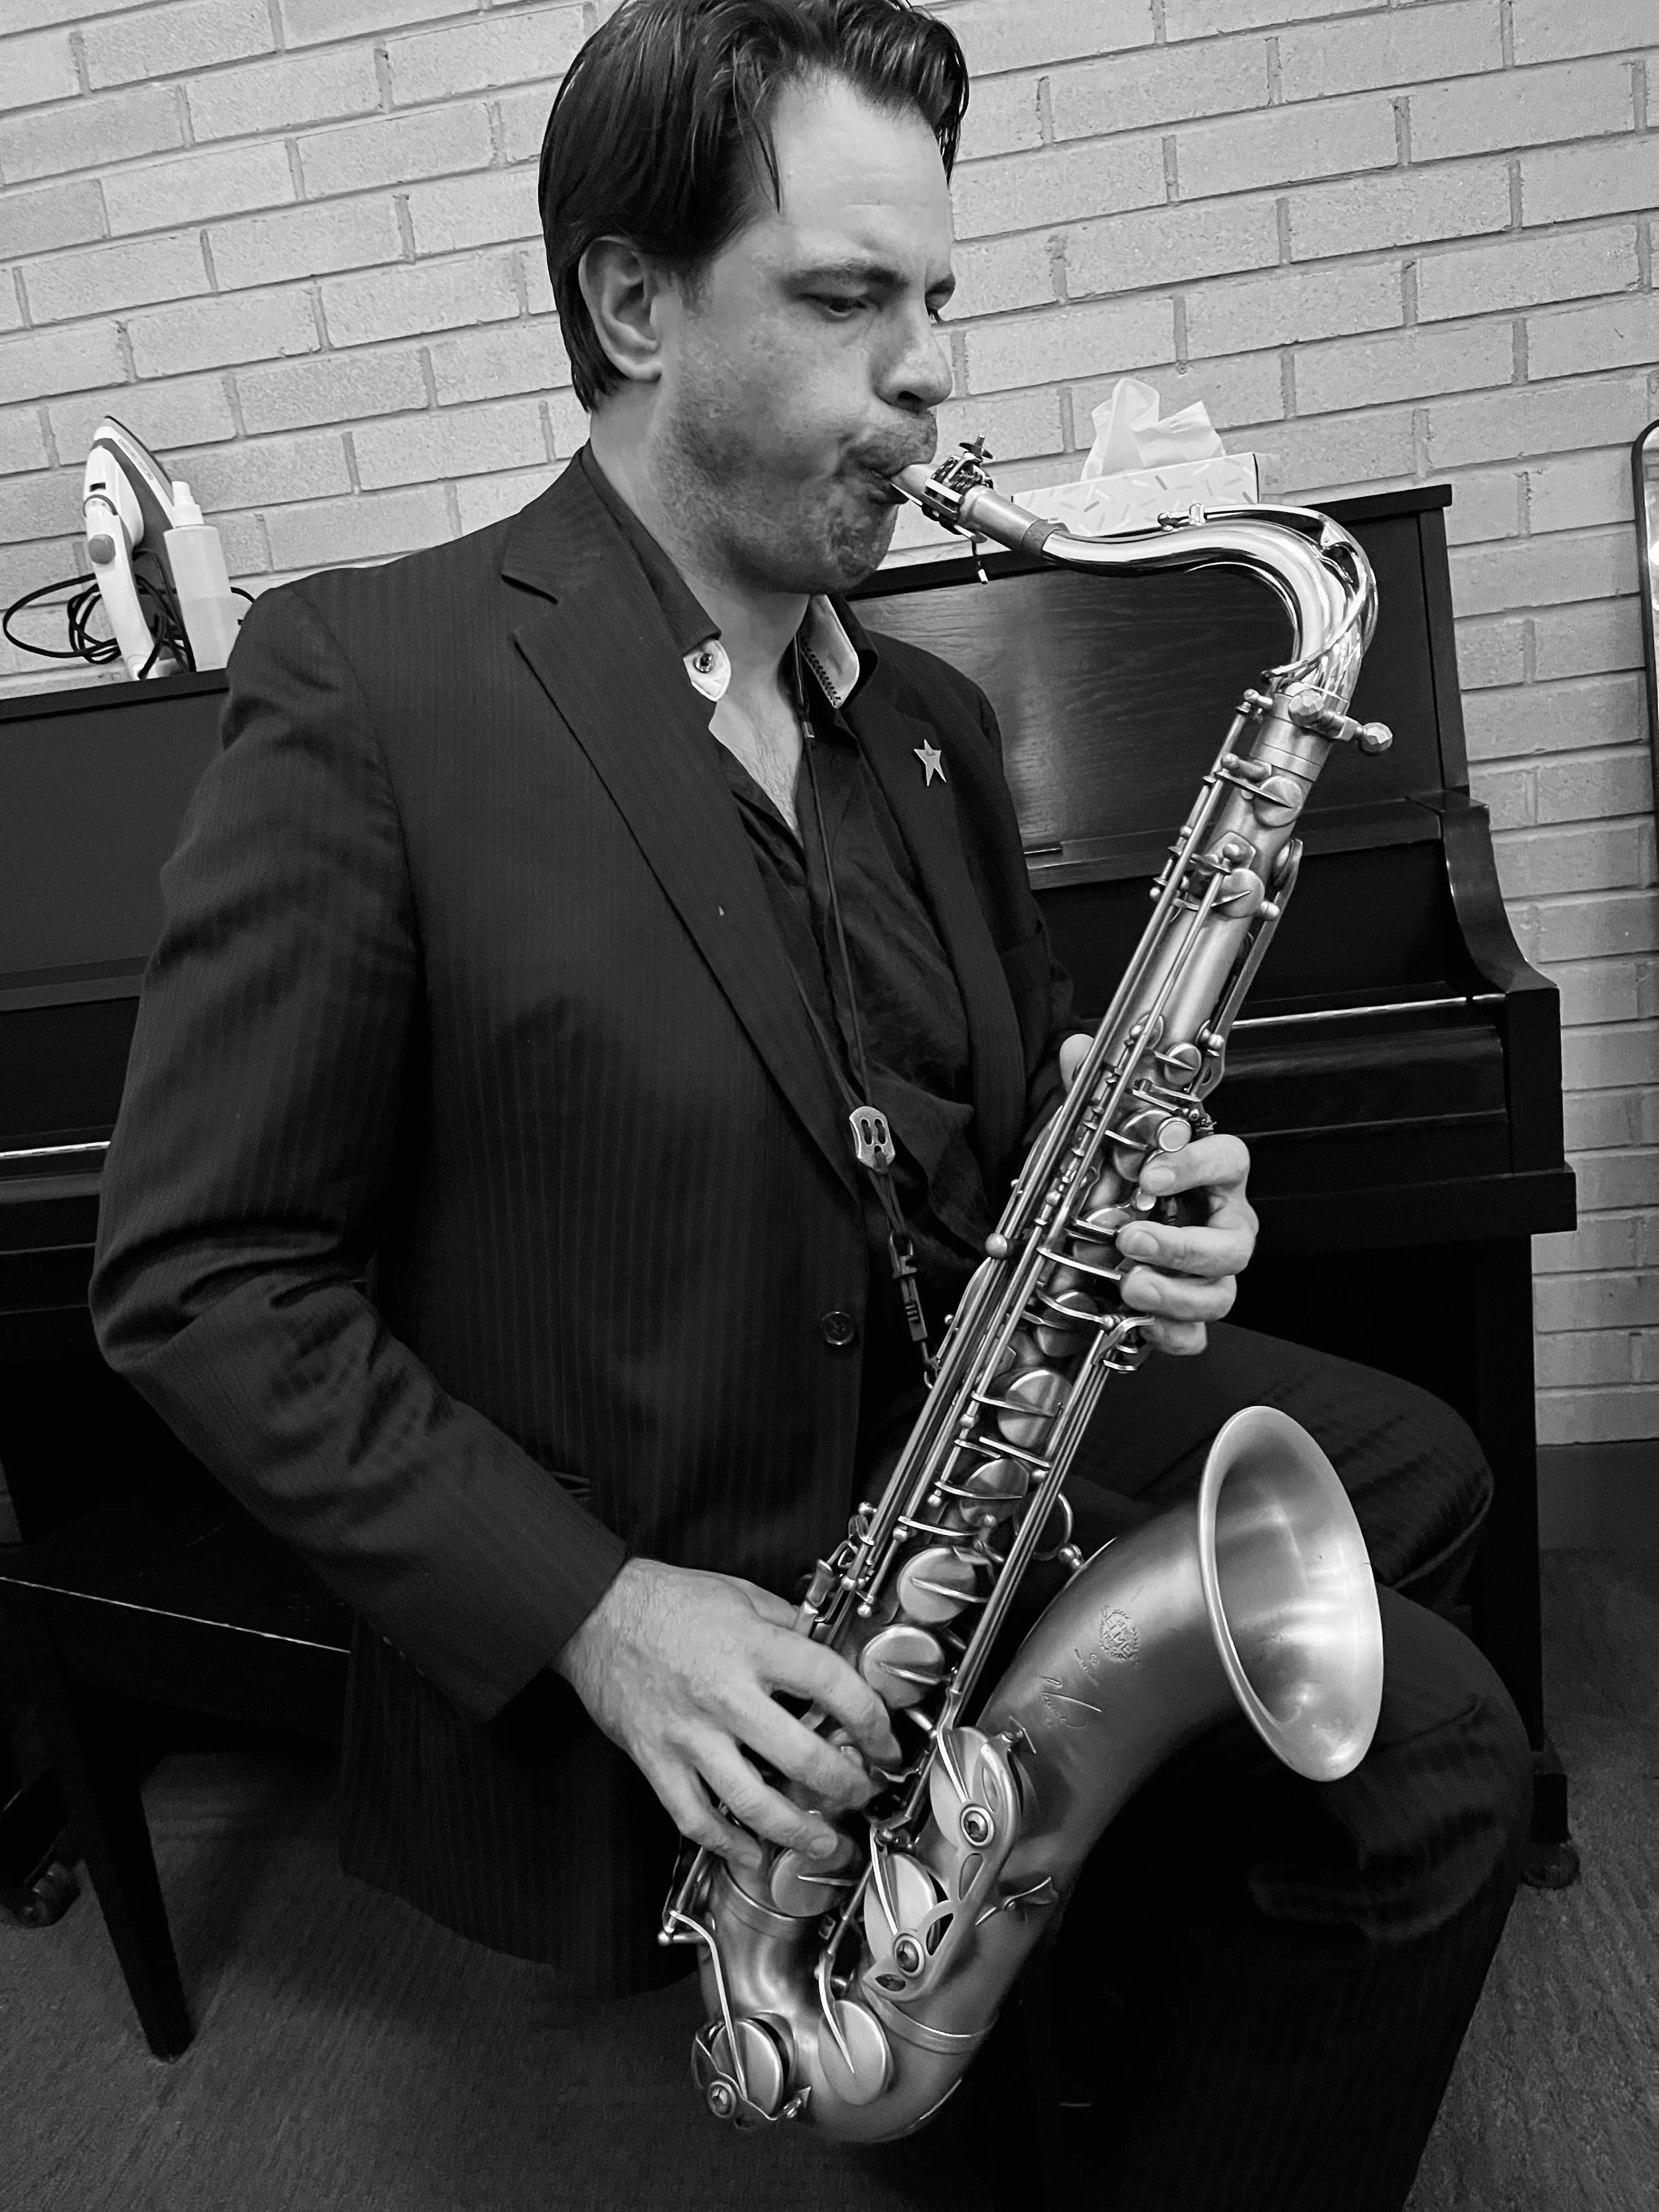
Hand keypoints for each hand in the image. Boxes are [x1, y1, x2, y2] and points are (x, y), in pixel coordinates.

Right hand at [554, 1557, 902, 1877]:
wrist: (593, 1613)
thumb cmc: (666, 1601)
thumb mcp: (741, 1594)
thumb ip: (788, 1626)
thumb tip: (832, 1653)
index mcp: (753, 1647)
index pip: (831, 1684)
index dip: (871, 1719)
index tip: (884, 1740)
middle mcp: (725, 1694)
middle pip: (803, 1757)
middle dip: (847, 1785)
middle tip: (864, 1792)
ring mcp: (689, 1734)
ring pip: (753, 1801)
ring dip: (798, 1831)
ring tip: (824, 1843)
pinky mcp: (656, 1760)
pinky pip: (694, 1816)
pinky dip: (726, 1843)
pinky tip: (751, 1852)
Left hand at [1113, 1133, 1256, 1357]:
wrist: (1132, 1214)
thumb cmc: (1144, 1180)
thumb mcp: (1137, 1154)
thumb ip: (1132, 1150)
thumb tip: (1124, 1161)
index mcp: (1222, 1179)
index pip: (1228, 1162)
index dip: (1193, 1168)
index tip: (1150, 1177)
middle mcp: (1228, 1227)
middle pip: (1232, 1248)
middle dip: (1180, 1249)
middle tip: (1133, 1240)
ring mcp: (1214, 1272)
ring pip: (1218, 1296)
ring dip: (1172, 1295)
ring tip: (1130, 1284)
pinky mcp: (1192, 1306)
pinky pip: (1194, 1334)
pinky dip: (1168, 1332)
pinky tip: (1141, 1320)